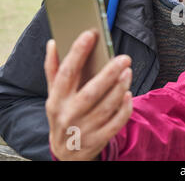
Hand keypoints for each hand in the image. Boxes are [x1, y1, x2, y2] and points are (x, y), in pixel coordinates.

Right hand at [45, 30, 132, 160]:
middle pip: (90, 92)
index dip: (77, 52)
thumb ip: (54, 69)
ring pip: (105, 107)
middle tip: (124, 58)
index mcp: (56, 99)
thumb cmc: (63, 114)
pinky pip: (115, 124)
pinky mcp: (98, 140)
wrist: (66, 153)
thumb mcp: (54, 94)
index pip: (66, 73)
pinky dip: (124, 109)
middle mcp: (68, 114)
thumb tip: (53, 43)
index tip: (90, 34)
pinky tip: (129, 95)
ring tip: (128, 72)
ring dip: (119, 88)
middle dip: (108, 74)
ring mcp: (83, 129)